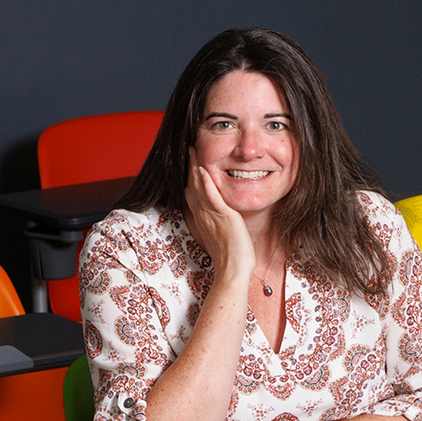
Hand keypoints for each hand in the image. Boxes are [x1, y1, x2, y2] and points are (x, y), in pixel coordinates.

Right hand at [182, 163, 254, 297]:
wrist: (233, 270)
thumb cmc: (230, 257)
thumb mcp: (219, 235)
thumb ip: (214, 223)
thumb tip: (215, 217)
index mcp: (201, 218)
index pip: (191, 193)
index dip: (189, 177)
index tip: (189, 163)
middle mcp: (202, 215)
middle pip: (191, 186)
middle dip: (189, 167)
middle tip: (188, 149)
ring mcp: (211, 215)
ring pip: (198, 187)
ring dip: (195, 168)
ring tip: (192, 151)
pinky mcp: (223, 216)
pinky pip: (212, 197)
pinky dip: (206, 184)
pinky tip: (203, 171)